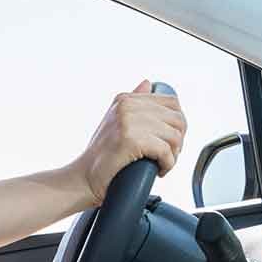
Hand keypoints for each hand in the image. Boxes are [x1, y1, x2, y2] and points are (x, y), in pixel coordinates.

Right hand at [69, 79, 186, 206]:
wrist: (83, 178)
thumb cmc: (101, 155)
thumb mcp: (115, 121)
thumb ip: (132, 102)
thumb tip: (148, 83)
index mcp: (125, 99)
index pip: (172, 102)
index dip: (178, 124)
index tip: (169, 141)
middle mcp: (127, 106)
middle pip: (177, 119)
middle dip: (178, 141)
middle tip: (167, 155)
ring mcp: (127, 122)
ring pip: (174, 136)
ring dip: (174, 155)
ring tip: (162, 163)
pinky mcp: (130, 140)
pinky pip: (165, 151)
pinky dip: (167, 164)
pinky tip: (159, 170)